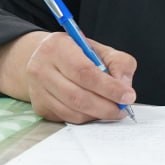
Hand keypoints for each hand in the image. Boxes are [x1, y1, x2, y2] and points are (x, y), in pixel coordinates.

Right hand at [0, 30, 136, 122]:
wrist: (44, 59)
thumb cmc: (74, 53)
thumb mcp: (98, 49)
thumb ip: (118, 63)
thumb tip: (125, 87)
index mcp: (57, 46)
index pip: (84, 72)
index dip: (108, 87)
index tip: (127, 96)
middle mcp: (41, 67)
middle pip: (77, 96)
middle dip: (105, 106)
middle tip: (122, 109)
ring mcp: (37, 89)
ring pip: (73, 111)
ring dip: (97, 114)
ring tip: (112, 110)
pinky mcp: (39, 106)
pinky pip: (67, 118)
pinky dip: (86, 118)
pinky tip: (94, 110)